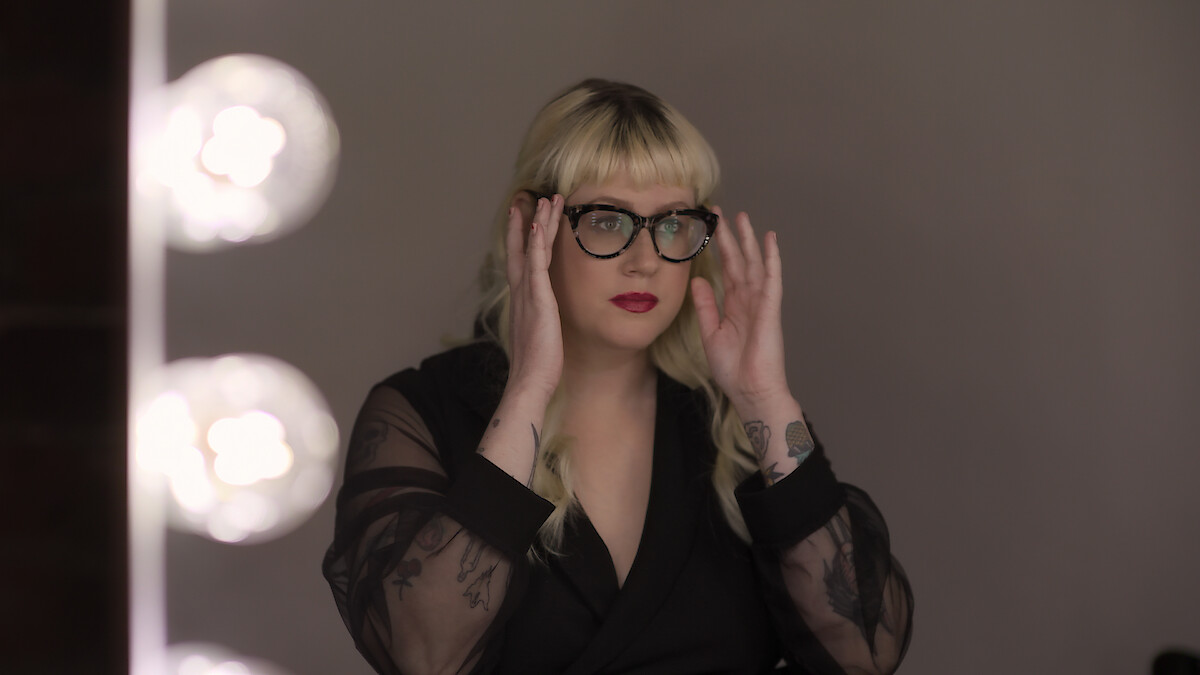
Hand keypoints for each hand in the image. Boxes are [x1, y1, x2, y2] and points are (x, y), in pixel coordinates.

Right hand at [504, 193, 564, 399]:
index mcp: (523, 300)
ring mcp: (528, 295)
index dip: (521, 238)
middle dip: (526, 222)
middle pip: (521, 248)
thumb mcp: (540, 336)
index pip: (521, 261)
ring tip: (545, 199)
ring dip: (538, 222)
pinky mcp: (538, 300)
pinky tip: (538, 224)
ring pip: (531, 250)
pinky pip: (536, 265)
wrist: (530, 382)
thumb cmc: (537, 366)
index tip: (525, 217)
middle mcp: (521, 293)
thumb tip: (544, 319)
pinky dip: (536, 243)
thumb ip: (540, 321)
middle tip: (530, 197)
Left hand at [690, 208, 790, 409]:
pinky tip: (770, 241)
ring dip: (750, 241)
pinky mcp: (770, 309)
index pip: (726, 270)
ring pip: (755, 264)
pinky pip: (771, 280)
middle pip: (739, 261)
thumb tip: (698, 281)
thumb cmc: (733, 369)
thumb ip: (706, 306)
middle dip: (731, 237)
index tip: (710, 227)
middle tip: (721, 212)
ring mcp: (761, 303)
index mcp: (734, 306)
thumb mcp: (711, 333)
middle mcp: (748, 300)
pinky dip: (772, 259)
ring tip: (743, 218)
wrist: (750, 390)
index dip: (718, 248)